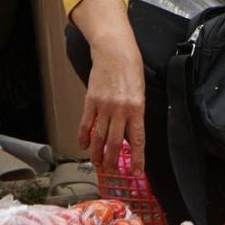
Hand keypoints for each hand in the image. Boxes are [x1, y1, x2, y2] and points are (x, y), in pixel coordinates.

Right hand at [80, 42, 146, 174]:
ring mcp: (103, 106)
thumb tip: (130, 134)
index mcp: (137, 108)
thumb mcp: (140, 93)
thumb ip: (135, 113)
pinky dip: (84, 137)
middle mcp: (120, 109)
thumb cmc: (131, 71)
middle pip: (115, 142)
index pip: (138, 139)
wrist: (115, 53)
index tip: (138, 171)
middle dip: (114, 160)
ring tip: (98, 164)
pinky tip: (83, 146)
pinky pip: (86, 124)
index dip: (138, 158)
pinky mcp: (90, 101)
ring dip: (98, 153)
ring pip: (99, 137)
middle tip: (112, 171)